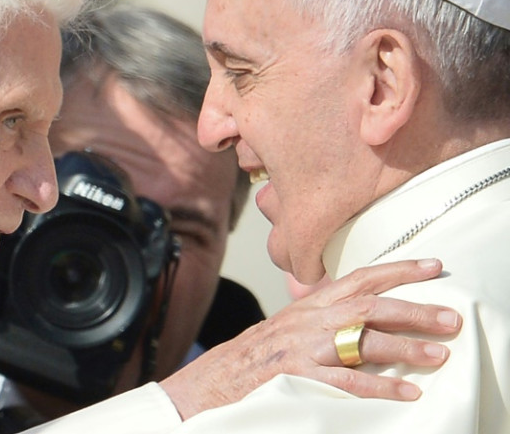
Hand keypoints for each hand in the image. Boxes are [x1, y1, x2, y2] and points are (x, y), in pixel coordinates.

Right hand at [160, 258, 461, 419]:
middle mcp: (307, 320)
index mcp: (307, 307)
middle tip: (449, 316)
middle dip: (413, 308)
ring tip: (439, 354)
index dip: (396, 269)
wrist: (209, 382)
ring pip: (362, 340)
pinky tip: (407, 391)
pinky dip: (379, 386)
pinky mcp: (297, 376)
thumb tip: (353, 315)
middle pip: (368, 305)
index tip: (432, 266)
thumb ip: (317, 319)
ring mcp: (302, 348)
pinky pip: (345, 382)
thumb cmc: (248, 359)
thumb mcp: (284, 329)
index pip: (357, 278)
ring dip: (405, 347)